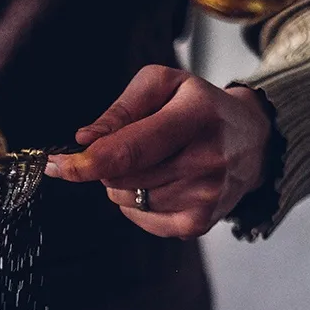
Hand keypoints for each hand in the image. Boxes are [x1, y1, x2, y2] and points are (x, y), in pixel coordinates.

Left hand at [44, 66, 272, 238]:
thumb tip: (85, 140)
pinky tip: (161, 182)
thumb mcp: (164, 86)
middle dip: (107, 165)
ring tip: (155, 161)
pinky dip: (137, 204)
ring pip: (126, 200)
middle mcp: (205, 160)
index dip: (85, 162)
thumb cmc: (199, 107)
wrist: (253, 140)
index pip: (128, 150)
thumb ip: (121, 109)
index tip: (56, 164)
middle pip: (120, 178)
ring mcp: (205, 197)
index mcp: (196, 116)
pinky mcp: (200, 223)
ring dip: (124, 183)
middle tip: (127, 146)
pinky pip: (141, 219)